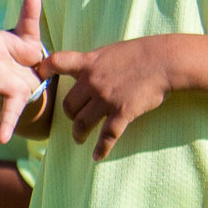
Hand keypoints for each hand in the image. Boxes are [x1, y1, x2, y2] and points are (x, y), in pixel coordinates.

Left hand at [46, 36, 172, 158]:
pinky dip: (101, 148)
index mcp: (88, 63)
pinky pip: (107, 136)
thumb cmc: (142, 52)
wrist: (166, 60)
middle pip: (68, 105)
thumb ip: (93, 61)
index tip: (40, 75)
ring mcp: (106, 98)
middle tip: (73, 119)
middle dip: (69, 114)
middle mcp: (92, 82)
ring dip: (78, 133)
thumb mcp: (112, 51)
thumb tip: (83, 67)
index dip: (45, 69)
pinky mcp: (122, 112)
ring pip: (81, 123)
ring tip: (79, 138)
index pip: (57, 62)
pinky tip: (97, 156)